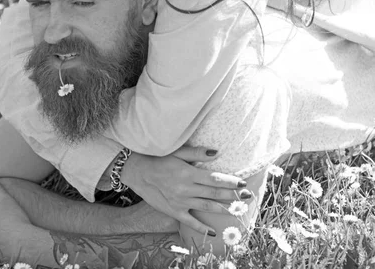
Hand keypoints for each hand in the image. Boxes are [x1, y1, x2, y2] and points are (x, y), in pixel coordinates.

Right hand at [121, 146, 250, 234]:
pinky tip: (212, 232)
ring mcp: (180, 201)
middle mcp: (187, 189)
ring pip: (206, 207)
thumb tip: (216, 153)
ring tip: (237, 211)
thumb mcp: (177, 152)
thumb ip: (196, 153)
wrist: (137, 171)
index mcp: (189, 173)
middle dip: (233, 196)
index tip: (243, 183)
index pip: (215, 179)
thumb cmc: (158, 158)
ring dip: (223, 210)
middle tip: (247, 197)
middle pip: (214, 194)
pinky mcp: (173, 211)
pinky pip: (189, 221)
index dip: (230, 182)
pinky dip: (201, 228)